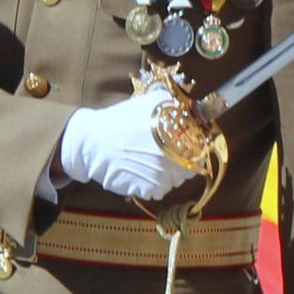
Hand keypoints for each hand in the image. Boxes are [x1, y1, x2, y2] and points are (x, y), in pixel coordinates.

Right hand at [55, 90, 194, 201]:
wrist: (93, 140)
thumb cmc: (122, 119)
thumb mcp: (152, 102)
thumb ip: (177, 105)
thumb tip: (194, 108)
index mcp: (177, 136)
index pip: (200, 150)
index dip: (194, 150)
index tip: (186, 148)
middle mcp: (173, 158)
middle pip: (189, 169)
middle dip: (181, 163)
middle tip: (165, 156)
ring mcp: (161, 176)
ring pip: (175, 181)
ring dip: (167, 175)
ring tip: (149, 162)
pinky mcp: (148, 190)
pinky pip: (159, 191)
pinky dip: (153, 184)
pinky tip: (140, 171)